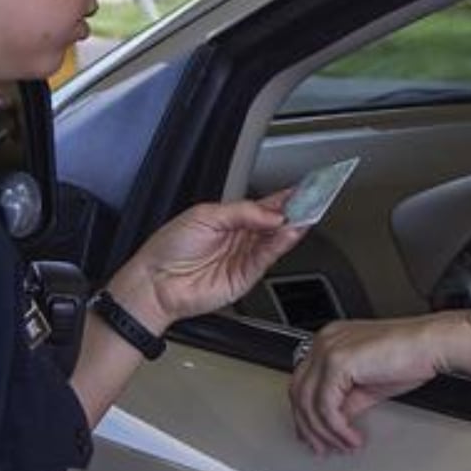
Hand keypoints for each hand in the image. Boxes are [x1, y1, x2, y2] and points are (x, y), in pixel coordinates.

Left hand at [114, 192, 306, 330]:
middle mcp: (240, 237)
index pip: (264, 205)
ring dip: (292, 225)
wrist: (156, 282)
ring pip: (276, 238)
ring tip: (305, 213)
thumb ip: (241, 212)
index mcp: (230, 218)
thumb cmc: (169, 248)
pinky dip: (282, 244)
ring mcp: (244, 257)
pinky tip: (290, 231)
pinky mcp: (246, 275)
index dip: (284, 197)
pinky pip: (268, 257)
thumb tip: (271, 212)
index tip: (303, 187)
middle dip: (295, 209)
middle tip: (313, 198)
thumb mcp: (205, 216)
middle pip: (275, 221)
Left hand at [288, 314, 467, 453]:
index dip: (305, 415)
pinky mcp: (338, 361)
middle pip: (299, 393)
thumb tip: (336, 422)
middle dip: (309, 428)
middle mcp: (324, 342)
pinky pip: (327, 406)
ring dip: (325, 433)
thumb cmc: (411, 356)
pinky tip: (351, 437)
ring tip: (343, 446)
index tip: (313, 436)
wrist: (431, 344)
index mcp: (330, 342)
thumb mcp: (370, 385)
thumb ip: (348, 400)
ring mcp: (328, 350)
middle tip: (323, 449)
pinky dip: (337, 428)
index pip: (303, 383)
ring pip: (309, 402)